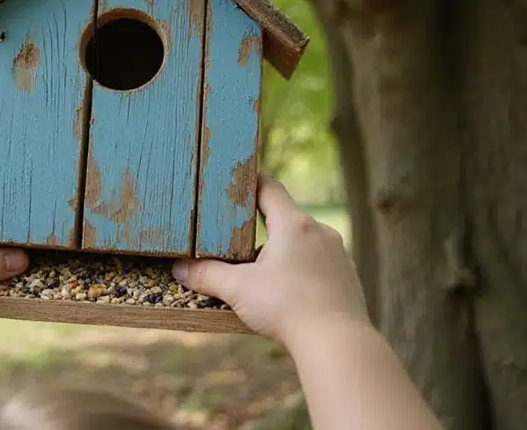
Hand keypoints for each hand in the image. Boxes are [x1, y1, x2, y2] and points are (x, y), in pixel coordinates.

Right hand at [172, 174, 369, 345]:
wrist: (336, 343)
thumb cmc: (287, 308)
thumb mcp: (238, 290)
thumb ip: (206, 275)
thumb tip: (179, 269)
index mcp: (293, 224)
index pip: (269, 188)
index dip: (250, 183)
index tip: (235, 184)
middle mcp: (320, 231)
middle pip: (285, 217)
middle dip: (261, 226)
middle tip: (237, 239)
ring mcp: (338, 254)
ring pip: (303, 242)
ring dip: (283, 251)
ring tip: (261, 273)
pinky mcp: (347, 276)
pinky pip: (318, 264)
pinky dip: (301, 271)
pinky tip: (289, 292)